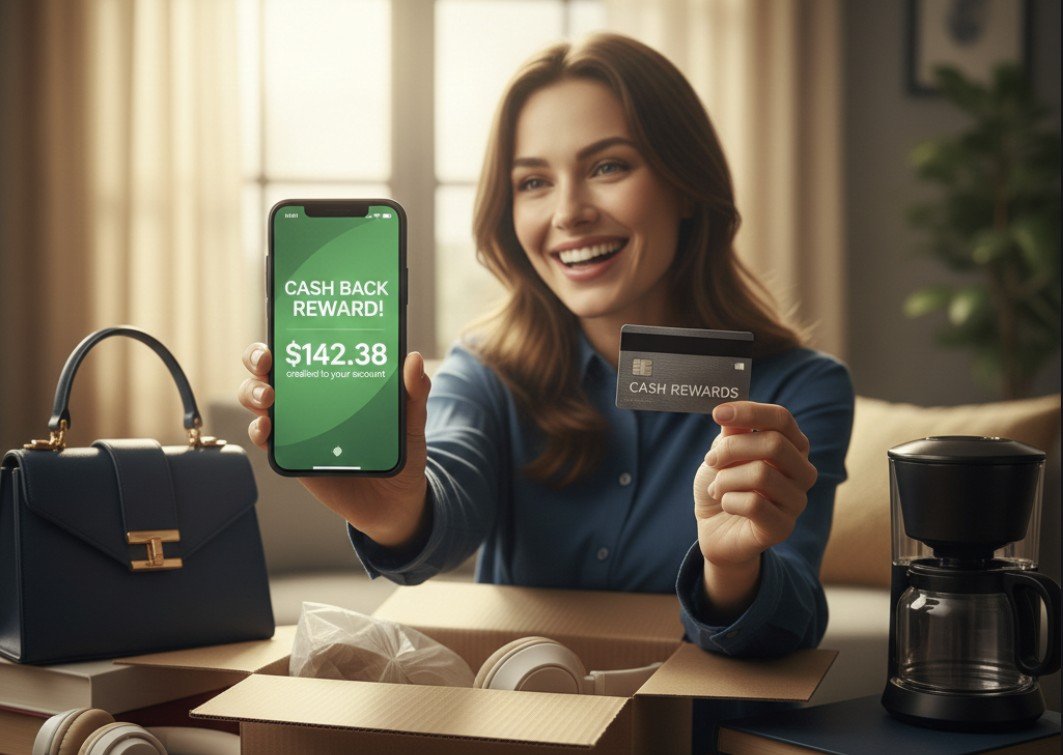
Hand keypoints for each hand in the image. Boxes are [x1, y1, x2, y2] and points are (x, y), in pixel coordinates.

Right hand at [238, 343, 431, 548]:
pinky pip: (265, 439)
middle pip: (269, 369)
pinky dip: (258, 430)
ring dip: (252, 392)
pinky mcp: (292, 454)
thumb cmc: (400, 452)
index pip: (305, 350)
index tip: (284, 333)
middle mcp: (310, 398)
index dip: (285, 337)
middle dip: (257, 358)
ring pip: (258, 400)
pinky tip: (266, 428)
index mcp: (336, 381)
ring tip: (267, 397)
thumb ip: (413, 392)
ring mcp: (298, 426)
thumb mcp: (411, 421)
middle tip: (266, 363)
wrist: (395, 501)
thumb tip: (414, 359)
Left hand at [692, 401, 817, 618]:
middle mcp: (803, 472)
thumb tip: (731, 416)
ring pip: (761, 474)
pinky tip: (726, 505)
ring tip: (717, 487)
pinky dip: (728, 500)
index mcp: (792, 446)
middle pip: (774, 444)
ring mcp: (797, 501)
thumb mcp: (721, 454)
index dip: (749, 412)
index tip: (717, 413)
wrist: (715, 530)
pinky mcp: (783, 527)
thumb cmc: (722, 486)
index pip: (781, 418)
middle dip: (732, 448)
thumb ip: (731, 434)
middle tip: (711, 459)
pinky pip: (753, 504)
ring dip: (726, 478)